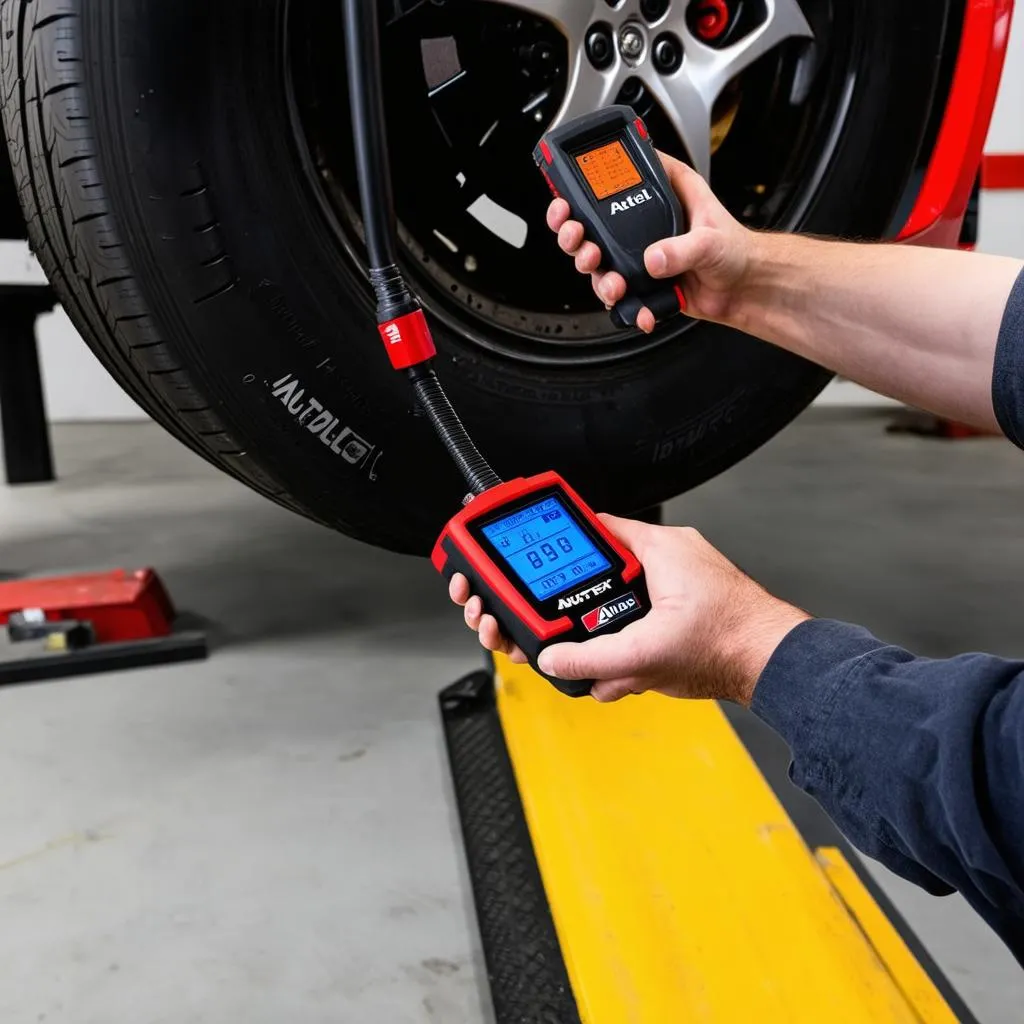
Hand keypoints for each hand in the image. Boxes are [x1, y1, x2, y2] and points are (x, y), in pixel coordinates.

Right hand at [449, 514, 808, 704]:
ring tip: (608, 669)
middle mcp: (663, 562)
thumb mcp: (647, 651)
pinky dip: (628, 658)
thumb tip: (553, 659)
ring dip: (605, 644)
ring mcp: (672, 591)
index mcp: (657, 547)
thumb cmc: (730, 638)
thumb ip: (593, 657)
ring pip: (615, 611)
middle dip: (578, 614)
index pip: (593, 528)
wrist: (773, 667)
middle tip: (556, 630)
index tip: (530, 556)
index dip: (559, 542)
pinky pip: (637, 632)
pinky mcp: (679, 618)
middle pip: (597, 577)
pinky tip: (629, 680)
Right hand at [547, 152, 754, 331]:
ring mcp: (639, 252)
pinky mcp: (640, 281)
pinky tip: (634, 308)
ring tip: (611, 283)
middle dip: (575, 231)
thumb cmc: (737, 250)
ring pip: (597, 260)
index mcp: (662, 192)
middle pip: (592, 220)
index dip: (590, 178)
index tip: (572, 189)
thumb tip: (654, 259)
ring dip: (595, 273)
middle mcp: (644, 221)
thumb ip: (682, 248)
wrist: (744, 290)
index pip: (620, 174)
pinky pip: (618, 292)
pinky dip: (621, 304)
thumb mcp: (712, 239)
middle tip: (577, 238)